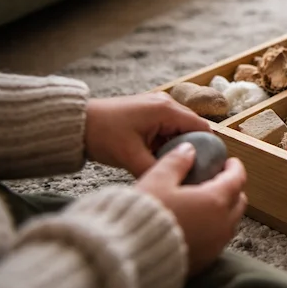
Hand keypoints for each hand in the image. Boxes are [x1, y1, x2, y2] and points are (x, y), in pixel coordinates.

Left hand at [84, 93, 210, 177]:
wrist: (76, 123)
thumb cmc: (102, 134)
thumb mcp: (130, 157)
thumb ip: (156, 170)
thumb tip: (175, 183)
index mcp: (166, 110)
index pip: (202, 128)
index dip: (209, 148)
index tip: (209, 169)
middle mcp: (166, 104)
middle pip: (194, 129)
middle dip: (194, 149)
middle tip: (193, 172)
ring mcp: (158, 107)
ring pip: (181, 130)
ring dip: (179, 147)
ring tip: (176, 167)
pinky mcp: (149, 113)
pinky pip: (168, 129)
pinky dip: (168, 143)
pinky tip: (162, 159)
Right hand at [136, 143, 247, 275]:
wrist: (129, 257)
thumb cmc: (144, 216)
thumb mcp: (157, 180)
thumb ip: (176, 162)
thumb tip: (188, 150)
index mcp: (215, 201)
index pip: (237, 179)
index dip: (234, 167)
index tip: (229, 162)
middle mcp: (222, 224)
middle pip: (239, 201)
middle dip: (232, 188)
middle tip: (217, 179)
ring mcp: (215, 245)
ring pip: (231, 222)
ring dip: (225, 209)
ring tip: (206, 201)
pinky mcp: (205, 261)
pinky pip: (218, 240)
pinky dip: (215, 228)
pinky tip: (197, 223)